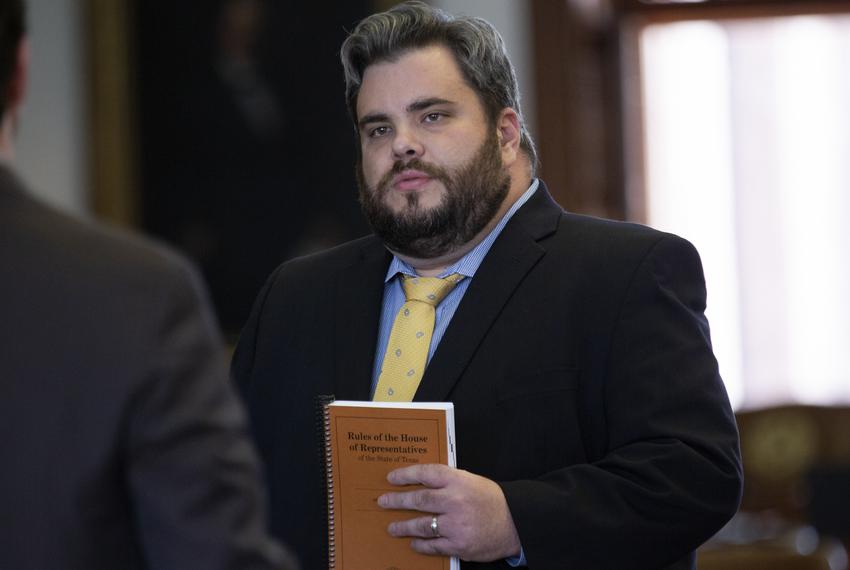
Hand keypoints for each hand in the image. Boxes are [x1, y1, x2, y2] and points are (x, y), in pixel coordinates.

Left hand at [377, 464, 520, 561]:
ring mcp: (455, 525)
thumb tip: (420, 482)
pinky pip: (433, 545)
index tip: (391, 478)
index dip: (405, 475)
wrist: (514, 523)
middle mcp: (455, 501)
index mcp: (458, 481)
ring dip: (403, 526)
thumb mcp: (471, 481)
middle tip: (383, 501)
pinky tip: (413, 542)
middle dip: (397, 501)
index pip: (425, 473)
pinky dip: (420, 544)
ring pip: (421, 525)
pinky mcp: (458, 545)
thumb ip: (447, 481)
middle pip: (418, 500)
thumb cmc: (492, 500)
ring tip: (392, 527)